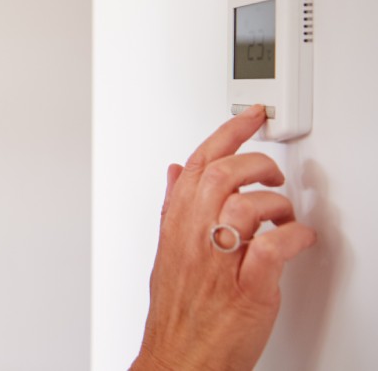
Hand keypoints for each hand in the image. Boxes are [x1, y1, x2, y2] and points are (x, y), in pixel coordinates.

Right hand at [132, 105, 316, 369]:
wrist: (180, 359)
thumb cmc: (177, 313)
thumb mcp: (167, 251)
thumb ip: (174, 208)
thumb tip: (177, 172)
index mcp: (176, 227)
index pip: (198, 164)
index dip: (226, 134)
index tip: (249, 118)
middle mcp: (195, 240)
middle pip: (222, 176)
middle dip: (256, 164)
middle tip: (272, 173)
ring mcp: (220, 264)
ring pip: (246, 206)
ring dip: (276, 204)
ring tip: (284, 215)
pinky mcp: (248, 290)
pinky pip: (272, 249)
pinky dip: (292, 237)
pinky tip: (297, 238)